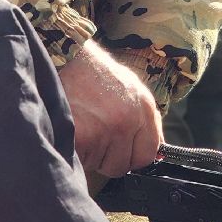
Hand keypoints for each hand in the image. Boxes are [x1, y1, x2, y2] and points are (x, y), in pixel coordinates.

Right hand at [58, 41, 162, 177]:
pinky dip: (76, 153)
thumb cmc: (95, 74)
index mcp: (143, 108)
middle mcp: (128, 120)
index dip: (132, 156)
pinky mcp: (84, 137)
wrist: (66, 57)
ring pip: (100, 165)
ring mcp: (106, 130)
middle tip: (95, 135)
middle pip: (122, 165)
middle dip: (108, 157)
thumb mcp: (130, 88)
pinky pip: (82, 162)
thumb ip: (144, 120)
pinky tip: (74, 132)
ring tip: (83, 127)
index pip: (147, 154)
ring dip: (90, 154)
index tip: (122, 152)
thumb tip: (155, 153)